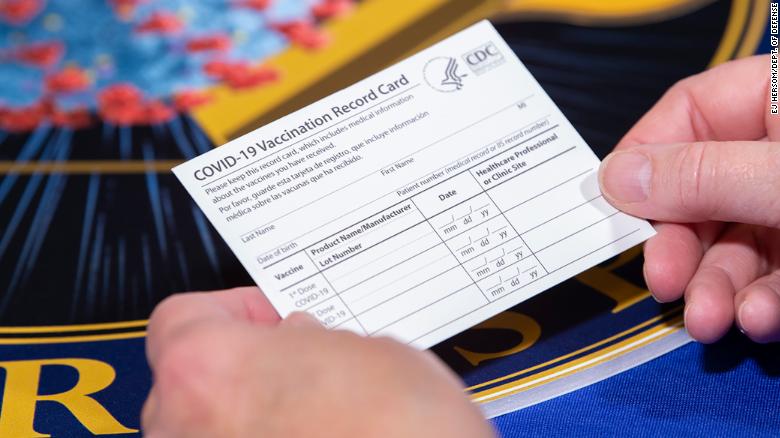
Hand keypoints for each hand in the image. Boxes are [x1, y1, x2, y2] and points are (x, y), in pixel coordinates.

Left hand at [142, 287, 493, 436]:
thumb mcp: (372, 352)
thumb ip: (317, 338)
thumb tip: (301, 341)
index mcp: (207, 368)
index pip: (185, 315)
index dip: (237, 310)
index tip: (271, 315)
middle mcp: (186, 429)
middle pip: (192, 376)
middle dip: (249, 365)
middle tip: (303, 361)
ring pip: (212, 428)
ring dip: (255, 416)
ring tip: (319, 412)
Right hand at [598, 55, 779, 342]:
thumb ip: (704, 176)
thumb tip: (619, 176)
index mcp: (775, 99)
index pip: (688, 115)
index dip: (645, 161)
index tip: (615, 205)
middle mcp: (779, 149)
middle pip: (702, 194)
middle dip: (683, 250)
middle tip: (665, 282)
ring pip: (735, 245)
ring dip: (717, 289)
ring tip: (711, 320)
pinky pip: (774, 275)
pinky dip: (761, 303)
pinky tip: (757, 320)